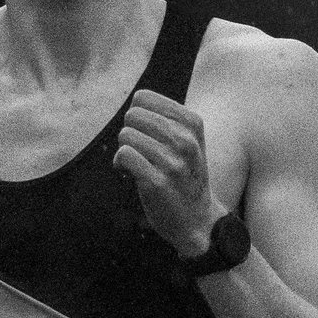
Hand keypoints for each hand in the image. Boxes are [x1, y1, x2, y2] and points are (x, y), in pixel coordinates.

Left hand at [114, 88, 220, 255]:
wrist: (198, 219)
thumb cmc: (184, 175)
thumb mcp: (188, 141)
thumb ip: (166, 119)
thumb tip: (133, 108)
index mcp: (192, 123)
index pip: (143, 98)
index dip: (136, 116)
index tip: (146, 134)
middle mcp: (185, 140)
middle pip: (132, 115)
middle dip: (129, 133)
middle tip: (140, 152)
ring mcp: (173, 161)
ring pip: (126, 135)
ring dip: (124, 151)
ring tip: (137, 165)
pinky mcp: (157, 182)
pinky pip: (124, 155)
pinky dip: (119, 164)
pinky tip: (128, 174)